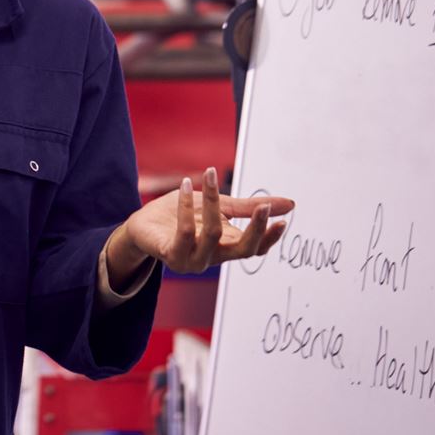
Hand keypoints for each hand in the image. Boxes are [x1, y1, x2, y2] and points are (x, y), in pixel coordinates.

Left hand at [110, 166, 294, 278]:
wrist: (143, 224)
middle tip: (262, 206)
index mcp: (226, 246)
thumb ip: (249, 206)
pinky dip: (186, 207)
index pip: (255, 249)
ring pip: (213, 235)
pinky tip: (185, 186)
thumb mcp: (219, 206)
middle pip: (242, 250)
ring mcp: (192, 259)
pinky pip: (185, 233)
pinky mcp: (170, 254)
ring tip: (208, 176)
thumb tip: (290, 204)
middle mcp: (212, 257)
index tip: (282, 219)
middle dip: (255, 229)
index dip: (269, 237)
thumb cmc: (182, 215)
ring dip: (212, 203)